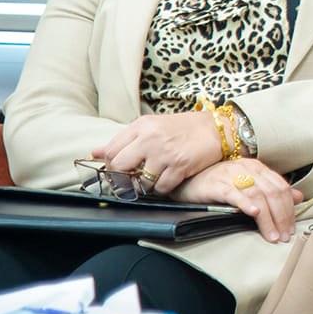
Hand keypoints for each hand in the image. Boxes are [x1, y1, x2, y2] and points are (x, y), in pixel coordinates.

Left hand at [93, 112, 223, 195]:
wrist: (217, 128)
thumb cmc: (184, 127)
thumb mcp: (152, 126)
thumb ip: (124, 139)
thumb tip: (95, 152)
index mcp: (142, 126)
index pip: (110, 151)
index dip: (110, 165)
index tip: (117, 170)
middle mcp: (150, 138)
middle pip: (119, 166)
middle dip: (122, 178)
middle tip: (130, 180)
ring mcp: (165, 153)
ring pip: (140, 181)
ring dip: (144, 185)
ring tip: (152, 179)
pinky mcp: (180, 166)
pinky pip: (160, 187)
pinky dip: (162, 188)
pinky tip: (167, 179)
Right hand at [174, 158, 301, 242]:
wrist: (190, 179)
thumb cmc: (220, 183)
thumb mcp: (249, 183)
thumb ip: (272, 189)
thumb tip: (298, 196)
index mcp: (258, 168)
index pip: (281, 187)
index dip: (289, 209)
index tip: (291, 228)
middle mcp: (248, 169)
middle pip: (272, 193)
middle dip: (281, 216)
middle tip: (284, 236)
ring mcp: (232, 175)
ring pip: (257, 196)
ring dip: (267, 218)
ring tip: (272, 235)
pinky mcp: (217, 184)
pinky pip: (234, 193)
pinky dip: (246, 203)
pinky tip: (254, 213)